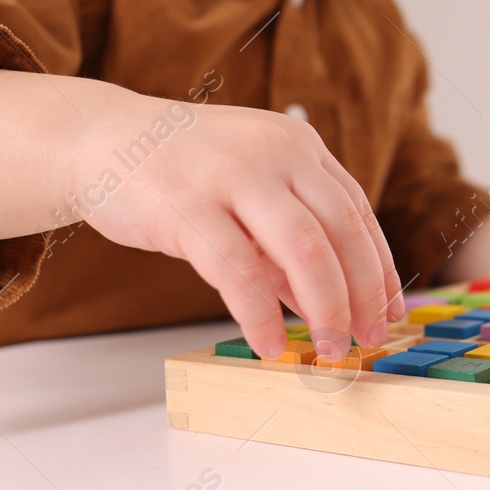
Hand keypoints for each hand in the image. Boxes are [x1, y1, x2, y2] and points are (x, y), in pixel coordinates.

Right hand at [66, 96, 402, 357]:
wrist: (99, 139)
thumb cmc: (179, 174)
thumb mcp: (247, 196)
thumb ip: (286, 244)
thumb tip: (324, 304)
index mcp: (299, 146)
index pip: (358, 212)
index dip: (380, 268)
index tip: (390, 313)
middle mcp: (276, 153)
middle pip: (342, 232)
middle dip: (362, 295)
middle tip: (366, 340)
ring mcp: (232, 175)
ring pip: (304, 250)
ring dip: (324, 308)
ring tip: (326, 350)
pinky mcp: (186, 204)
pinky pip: (238, 270)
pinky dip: (260, 314)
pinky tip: (267, 345)